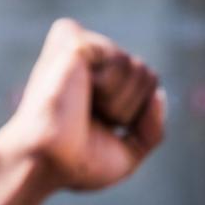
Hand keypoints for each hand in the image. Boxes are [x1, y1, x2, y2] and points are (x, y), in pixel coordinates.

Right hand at [0, 18, 165, 190]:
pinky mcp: (74, 42)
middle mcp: (90, 60)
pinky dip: (109, 87)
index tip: (102, 129)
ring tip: (83, 107)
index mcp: (99, 81)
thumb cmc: (78, 162)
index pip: (150, 84)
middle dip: (131, 107)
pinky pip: (121, 61)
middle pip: (148, 75)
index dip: (137, 115)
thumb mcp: (128, 153)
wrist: (46, 163)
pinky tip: (79, 92)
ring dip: (119, 102)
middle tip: (93, 119)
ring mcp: (80, 48)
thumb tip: (159, 94)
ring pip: (138, 68)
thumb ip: (152, 128)